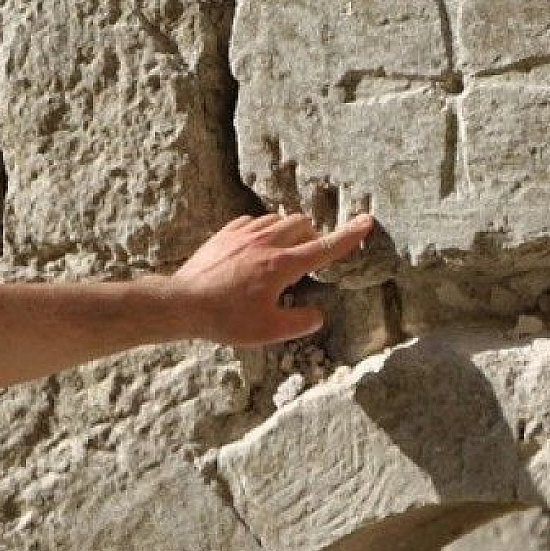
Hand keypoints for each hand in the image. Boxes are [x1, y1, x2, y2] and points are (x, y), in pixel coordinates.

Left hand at [170, 212, 377, 345]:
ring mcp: (244, 233)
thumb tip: (317, 315)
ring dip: (288, 232)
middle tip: (304, 260)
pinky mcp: (226, 232)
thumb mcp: (268, 331)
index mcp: (282, 265)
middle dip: (312, 237)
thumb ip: (300, 322)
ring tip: (280, 256)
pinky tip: (255, 249)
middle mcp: (266, 242)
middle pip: (303, 224)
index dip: (349, 236)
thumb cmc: (226, 319)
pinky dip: (263, 230)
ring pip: (279, 219)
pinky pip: (254, 220)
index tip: (367, 221)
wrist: (182, 303)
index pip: (324, 248)